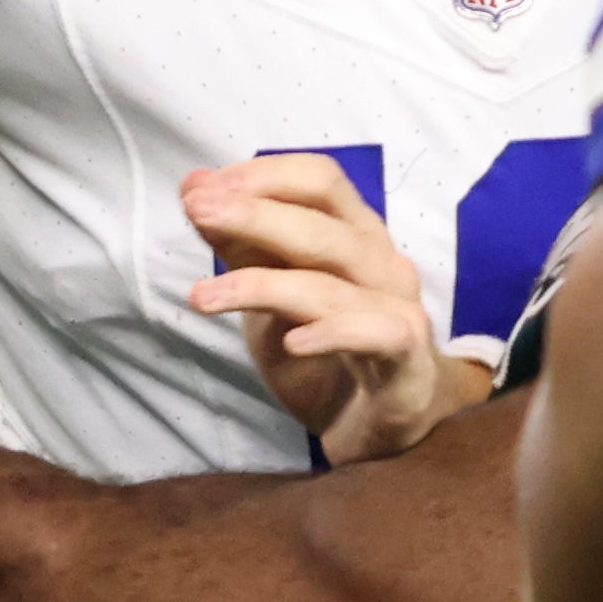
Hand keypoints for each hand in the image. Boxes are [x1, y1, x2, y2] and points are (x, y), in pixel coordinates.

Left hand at [184, 153, 491, 461]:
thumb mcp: (272, 292)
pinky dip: (332, 333)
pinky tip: (291, 342)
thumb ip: (239, 243)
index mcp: (357, 234)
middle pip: (323, 225)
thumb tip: (194, 187)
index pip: (319, 180)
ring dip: (261, 284)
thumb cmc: (327, 349)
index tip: (202, 190)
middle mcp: (383, 263)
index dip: (262, 176)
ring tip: (202, 296)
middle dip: (254, 214)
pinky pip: (374, 335)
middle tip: (197, 212)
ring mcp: (399, 308)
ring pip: (332, 284)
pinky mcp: (407, 358)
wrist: (382, 425)